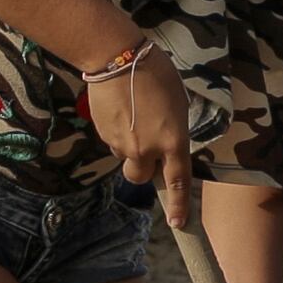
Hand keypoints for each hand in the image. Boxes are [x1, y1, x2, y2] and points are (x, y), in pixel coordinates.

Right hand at [87, 56, 194, 227]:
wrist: (116, 58)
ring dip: (130, 147)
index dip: (179, 206)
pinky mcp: (103, 134)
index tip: (178, 224)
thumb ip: (175, 131)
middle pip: (141, 177)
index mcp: (172, 140)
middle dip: (144, 169)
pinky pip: (113, 143)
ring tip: (133, 115)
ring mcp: (122, 144)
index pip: (178, 182)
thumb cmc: (156, 73)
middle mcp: (147, 148)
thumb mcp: (178, 102)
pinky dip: (119, 133)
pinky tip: (121, 109)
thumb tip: (168, 145)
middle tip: (146, 147)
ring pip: (126, 158)